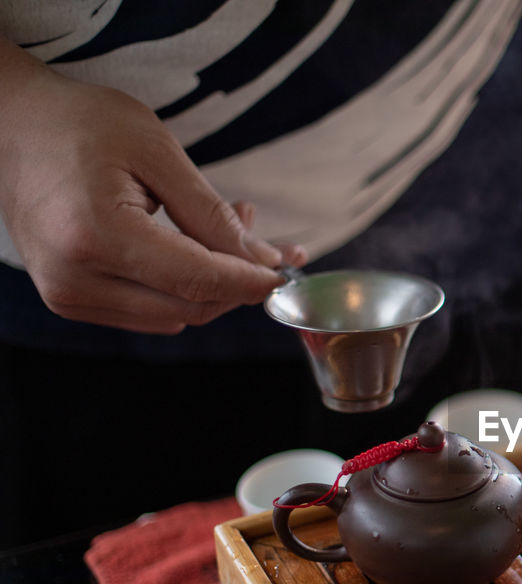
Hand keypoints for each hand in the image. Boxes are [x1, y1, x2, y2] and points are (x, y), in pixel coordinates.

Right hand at [0, 41, 305, 333]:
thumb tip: (263, 263)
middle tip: (260, 229)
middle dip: (238, 278)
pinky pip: (150, 312)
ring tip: (228, 227)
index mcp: (94, 236)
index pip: (196, 281)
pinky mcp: (70, 300)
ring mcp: (68, 295)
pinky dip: (184, 288)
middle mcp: (75, 278)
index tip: (289, 270)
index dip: (251, 281)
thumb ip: (211, 214)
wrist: (10, 125)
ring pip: (175, 316)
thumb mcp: (157, 152)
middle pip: (190, 307)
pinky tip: (194, 247)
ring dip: (214, 284)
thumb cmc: (78, 124)